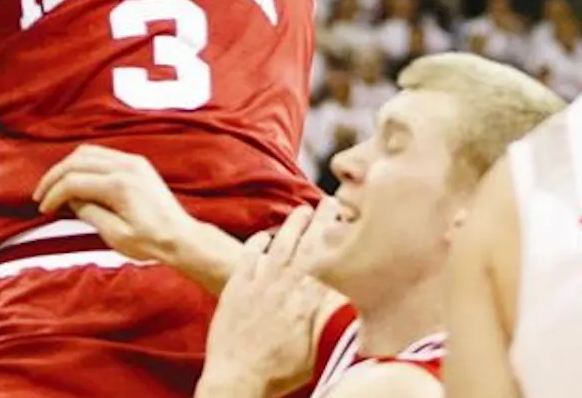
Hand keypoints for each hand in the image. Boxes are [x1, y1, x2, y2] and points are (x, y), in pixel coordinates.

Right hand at [34, 144, 196, 264]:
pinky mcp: (137, 164)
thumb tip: (70, 200)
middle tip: (41, 196)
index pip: (73, 181)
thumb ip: (89, 213)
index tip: (44, 209)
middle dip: (54, 177)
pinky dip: (84, 164)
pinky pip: (103, 155)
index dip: (53, 194)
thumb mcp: (114, 235)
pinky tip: (77, 180)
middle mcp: (126, 166)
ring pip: (88, 153)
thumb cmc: (151, 241)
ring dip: (68, 167)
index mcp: (120, 185)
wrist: (181, 237)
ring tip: (55, 187)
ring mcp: (133, 162)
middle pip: (77, 161)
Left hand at [201, 206, 336, 393]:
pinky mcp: (236, 291)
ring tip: (302, 210)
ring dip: (292, 226)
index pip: (328, 264)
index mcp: (306, 306)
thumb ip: (328, 325)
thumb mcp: (314, 353)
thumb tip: (344, 305)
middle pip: (307, 249)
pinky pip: (247, 260)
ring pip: (279, 248)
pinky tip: (262, 235)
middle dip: (321, 223)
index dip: (338, 241)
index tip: (348, 222)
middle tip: (331, 202)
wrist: (234, 381)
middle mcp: (284, 291)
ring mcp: (258, 288)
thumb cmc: (276, 375)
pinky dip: (255, 245)